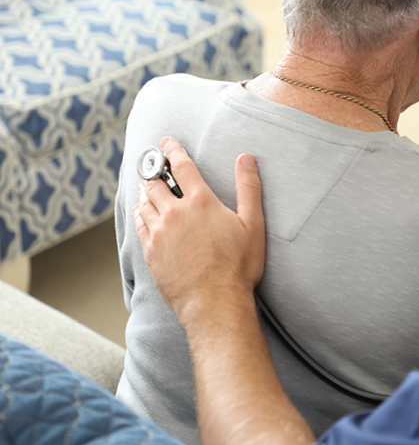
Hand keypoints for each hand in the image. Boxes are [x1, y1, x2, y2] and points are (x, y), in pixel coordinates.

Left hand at [134, 137, 265, 322]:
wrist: (214, 302)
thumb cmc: (238, 266)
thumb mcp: (253, 225)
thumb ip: (249, 189)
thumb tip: (246, 159)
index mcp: (200, 202)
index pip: (183, 167)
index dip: (173, 151)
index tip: (166, 142)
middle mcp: (175, 213)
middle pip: (156, 182)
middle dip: (153, 168)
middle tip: (152, 162)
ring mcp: (159, 233)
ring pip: (144, 202)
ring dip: (145, 189)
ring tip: (147, 184)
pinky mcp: (150, 252)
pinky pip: (139, 224)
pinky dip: (139, 212)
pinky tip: (141, 211)